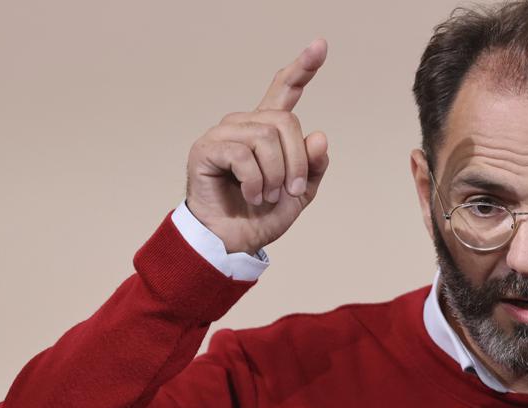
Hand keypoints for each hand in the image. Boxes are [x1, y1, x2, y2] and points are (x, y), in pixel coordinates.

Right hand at [185, 38, 329, 254]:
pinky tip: (252, 195)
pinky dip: (256, 182)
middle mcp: (245, 124)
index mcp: (268, 129)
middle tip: (290, 191)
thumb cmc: (262, 216)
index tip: (321, 45)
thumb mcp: (300, 193)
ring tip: (268, 196)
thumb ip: (313, 167)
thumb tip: (319, 136)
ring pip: (266, 138)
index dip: (303, 68)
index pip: (286, 90)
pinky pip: (243, 155)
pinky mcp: (206, 148)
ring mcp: (224, 133)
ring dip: (276, 176)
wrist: (233, 242)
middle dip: (297, 162)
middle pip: (285, 122)